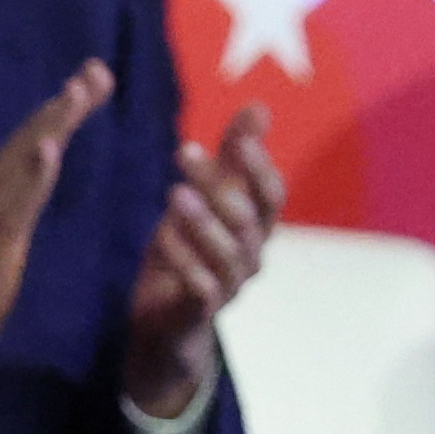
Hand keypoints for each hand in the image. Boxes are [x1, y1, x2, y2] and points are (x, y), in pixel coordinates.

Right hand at [0, 60, 113, 406]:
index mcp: (0, 183)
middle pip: (34, 135)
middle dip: (67, 103)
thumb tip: (45, 161)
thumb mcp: (11, 226)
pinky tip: (49, 149)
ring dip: (52, 124)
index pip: (38, 135)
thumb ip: (26, 194)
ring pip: (26, 158)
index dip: (67, 105)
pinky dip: (33, 172)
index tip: (97, 72)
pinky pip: (18, 200)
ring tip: (77, 93)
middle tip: (97, 69)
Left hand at [124, 104, 281, 417]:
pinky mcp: (200, 313)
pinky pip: (201, 289)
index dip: (258, 164)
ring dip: (203, 222)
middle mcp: (250, 257)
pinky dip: (186, 263)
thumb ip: (232, 158)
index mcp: (254, 228)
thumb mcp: (208, 201)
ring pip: (229, 255)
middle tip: (183, 149)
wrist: (168, 327)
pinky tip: (163, 238)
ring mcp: (229, 287)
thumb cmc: (192, 253)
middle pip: (247, 219)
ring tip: (175, 193)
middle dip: (220, 183)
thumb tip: (258, 106)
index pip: (270, 194)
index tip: (239, 133)